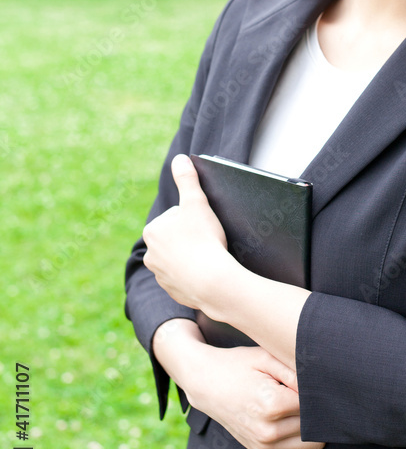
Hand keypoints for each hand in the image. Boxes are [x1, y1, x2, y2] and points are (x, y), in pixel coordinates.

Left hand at [143, 153, 230, 310]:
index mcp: (152, 231)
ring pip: (180, 258)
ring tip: (208, 257)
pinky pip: (184, 278)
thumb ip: (187, 179)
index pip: (176, 216)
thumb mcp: (196, 202)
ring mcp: (160, 275)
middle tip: (208, 240)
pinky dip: (194, 274)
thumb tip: (179, 158)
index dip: (194, 218)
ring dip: (192, 256)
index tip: (203, 226)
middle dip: (191, 237)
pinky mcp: (172, 290)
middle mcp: (150, 254)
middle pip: (176, 237)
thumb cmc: (204, 239)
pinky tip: (206, 272)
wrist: (212, 282)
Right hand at [156, 323, 323, 448]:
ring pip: (313, 447)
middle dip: (320, 412)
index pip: (315, 406)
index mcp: (272, 404)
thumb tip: (321, 386)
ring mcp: (264, 445)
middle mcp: (268, 430)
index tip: (316, 383)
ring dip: (316, 430)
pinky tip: (304, 431)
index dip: (320, 392)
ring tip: (307, 410)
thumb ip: (296, 371)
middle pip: (316, 427)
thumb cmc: (238, 366)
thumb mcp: (267, 357)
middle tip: (314, 396)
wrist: (206, 383)